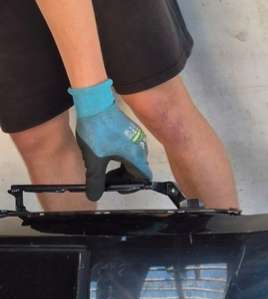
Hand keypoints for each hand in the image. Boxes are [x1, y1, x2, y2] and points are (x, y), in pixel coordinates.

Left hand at [69, 80, 152, 200]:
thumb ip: (95, 180)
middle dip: (124, 177)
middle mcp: (141, 148)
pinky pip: (131, 148)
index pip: (143, 178)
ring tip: (105, 165)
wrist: (95, 102)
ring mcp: (137, 137)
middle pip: (138, 169)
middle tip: (107, 178)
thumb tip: (93, 196)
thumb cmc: (97, 132)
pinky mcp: (131, 129)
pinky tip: (107, 151)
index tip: (117, 186)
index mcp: (135, 157)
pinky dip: (122, 155)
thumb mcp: (93, 160)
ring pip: (134, 158)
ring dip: (122, 166)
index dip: (132, 186)